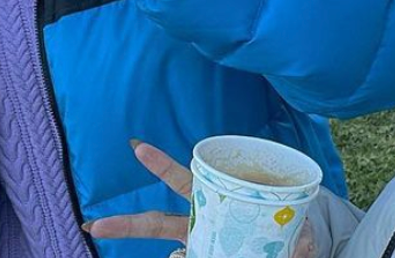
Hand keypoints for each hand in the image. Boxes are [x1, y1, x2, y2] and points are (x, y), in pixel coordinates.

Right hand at [84, 141, 317, 257]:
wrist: (294, 247)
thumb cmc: (287, 225)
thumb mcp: (295, 224)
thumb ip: (299, 235)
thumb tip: (302, 243)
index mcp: (215, 202)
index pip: (184, 180)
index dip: (161, 165)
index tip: (137, 147)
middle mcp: (201, 226)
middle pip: (157, 223)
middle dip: (126, 225)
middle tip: (92, 225)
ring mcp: (203, 246)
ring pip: (172, 250)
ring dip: (170, 256)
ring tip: (146, 250)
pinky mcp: (207, 255)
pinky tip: (183, 257)